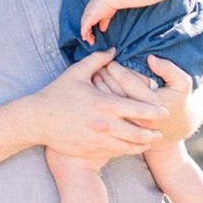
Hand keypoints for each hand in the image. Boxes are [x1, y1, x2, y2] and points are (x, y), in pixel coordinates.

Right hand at [30, 48, 168, 159]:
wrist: (37, 120)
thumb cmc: (57, 94)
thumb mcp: (76, 73)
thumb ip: (97, 60)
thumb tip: (113, 50)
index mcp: (103, 103)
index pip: (136, 108)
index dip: (153, 111)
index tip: (165, 112)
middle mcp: (103, 124)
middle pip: (136, 132)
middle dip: (151, 133)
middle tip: (162, 131)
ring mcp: (97, 140)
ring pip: (128, 146)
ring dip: (142, 144)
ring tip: (151, 141)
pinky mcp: (91, 149)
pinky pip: (115, 152)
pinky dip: (127, 150)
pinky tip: (132, 147)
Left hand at [80, 0, 116, 43]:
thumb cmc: (110, 4)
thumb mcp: (106, 15)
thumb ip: (103, 22)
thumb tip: (102, 29)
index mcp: (91, 9)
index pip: (87, 20)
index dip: (89, 27)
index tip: (92, 34)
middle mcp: (87, 11)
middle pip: (84, 23)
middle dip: (87, 32)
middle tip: (90, 40)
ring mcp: (87, 14)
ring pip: (83, 26)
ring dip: (86, 35)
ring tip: (90, 41)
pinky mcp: (88, 17)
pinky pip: (84, 27)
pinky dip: (84, 33)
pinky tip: (86, 38)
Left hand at [93, 56, 196, 147]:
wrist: (174, 130)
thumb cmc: (178, 102)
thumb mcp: (182, 84)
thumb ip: (169, 69)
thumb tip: (150, 58)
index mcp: (153, 101)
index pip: (128, 81)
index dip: (116, 68)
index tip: (111, 60)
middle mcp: (140, 115)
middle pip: (114, 92)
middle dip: (104, 76)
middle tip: (99, 67)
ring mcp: (130, 126)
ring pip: (108, 104)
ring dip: (99, 88)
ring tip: (95, 75)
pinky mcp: (124, 131)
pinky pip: (107, 114)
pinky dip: (99, 100)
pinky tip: (96, 91)